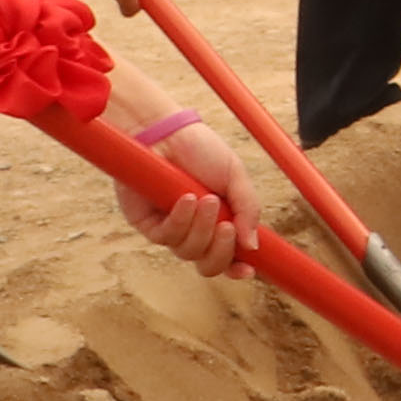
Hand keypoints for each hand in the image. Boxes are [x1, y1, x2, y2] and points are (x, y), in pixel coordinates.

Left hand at [139, 132, 269, 270]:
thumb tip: (252, 246)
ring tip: (205, 199)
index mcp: (220, 221)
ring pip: (189, 253)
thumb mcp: (236, 176)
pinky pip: (167, 237)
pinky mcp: (148, 224)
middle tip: (227, 227)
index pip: (229, 257)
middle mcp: (195, 230)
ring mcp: (172, 229)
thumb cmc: (200, 149)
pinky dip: (181, 220)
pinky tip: (185, 198)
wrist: (166, 132)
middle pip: (209, 265)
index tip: (248, 268)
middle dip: (221, 250)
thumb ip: (248, 210)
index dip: (238, 268)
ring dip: (202, 229)